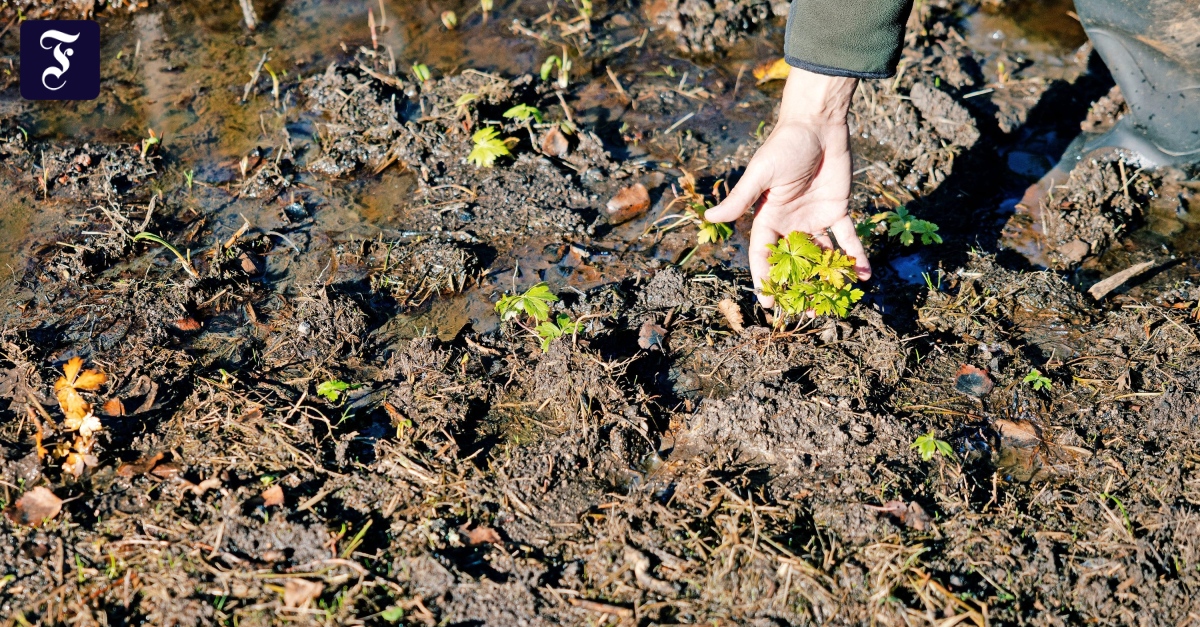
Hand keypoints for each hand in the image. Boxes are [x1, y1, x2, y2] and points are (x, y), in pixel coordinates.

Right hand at [705, 68, 870, 307]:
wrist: (818, 124)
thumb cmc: (784, 146)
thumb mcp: (761, 173)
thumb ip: (740, 199)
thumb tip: (708, 218)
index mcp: (768, 218)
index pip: (765, 255)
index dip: (766, 279)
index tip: (770, 303)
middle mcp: (790, 224)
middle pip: (794, 262)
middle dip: (800, 286)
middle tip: (809, 310)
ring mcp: (815, 219)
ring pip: (821, 255)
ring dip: (828, 277)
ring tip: (836, 300)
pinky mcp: (838, 210)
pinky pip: (848, 238)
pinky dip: (856, 255)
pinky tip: (864, 275)